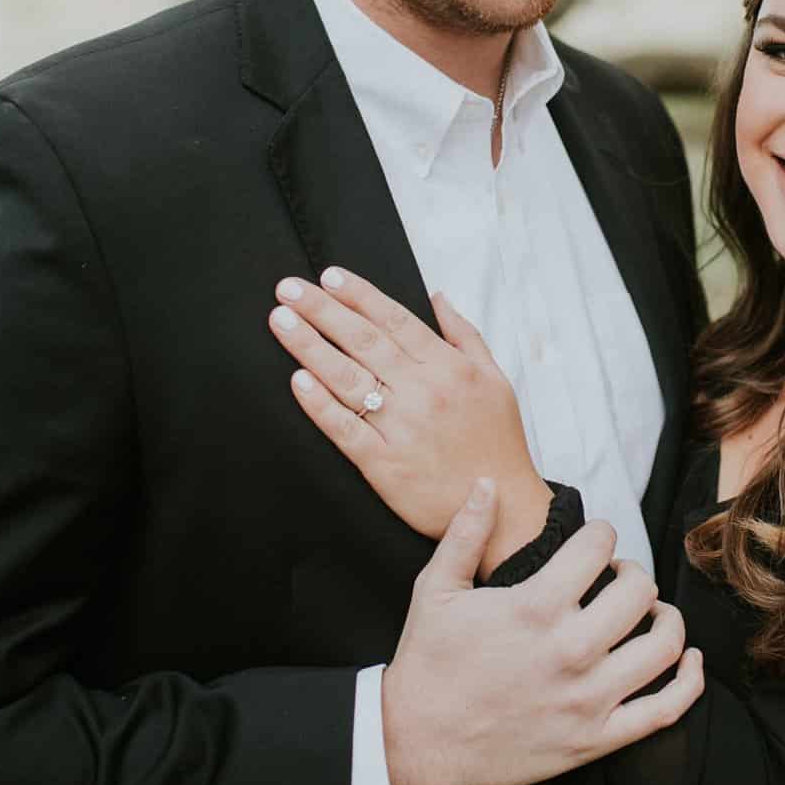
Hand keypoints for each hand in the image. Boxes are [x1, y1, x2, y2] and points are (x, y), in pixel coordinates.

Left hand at [272, 267, 548, 574]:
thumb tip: (437, 296)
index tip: (329, 276)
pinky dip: (320, 403)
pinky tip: (298, 380)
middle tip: (287, 288)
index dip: (358, 295)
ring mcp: (401, 428)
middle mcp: (423, 392)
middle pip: (363, 341)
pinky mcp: (384, 465)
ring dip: (309, 345)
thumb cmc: (498, 442)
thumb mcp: (495, 378)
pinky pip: (344, 428)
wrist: (502, 508)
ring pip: (347, 378)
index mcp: (449, 368)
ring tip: (282, 320)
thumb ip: (464, 334)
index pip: (394, 320)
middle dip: (322, 309)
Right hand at [383, 479, 704, 784]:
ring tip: (649, 611)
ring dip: (665, 619)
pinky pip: (664, 710)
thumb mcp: (435, 588)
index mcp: (534, 608)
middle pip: (639, 592)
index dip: (601, 534)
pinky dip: (688, 682)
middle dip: (632, 573)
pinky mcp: (594, 739)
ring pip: (662, 646)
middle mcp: (569, 651)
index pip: (598, 547)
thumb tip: (488, 482)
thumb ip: (465, 531)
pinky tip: (687, 659)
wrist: (415, 740)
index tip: (595, 541)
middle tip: (617, 577)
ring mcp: (586, 699)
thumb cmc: (426, 661)